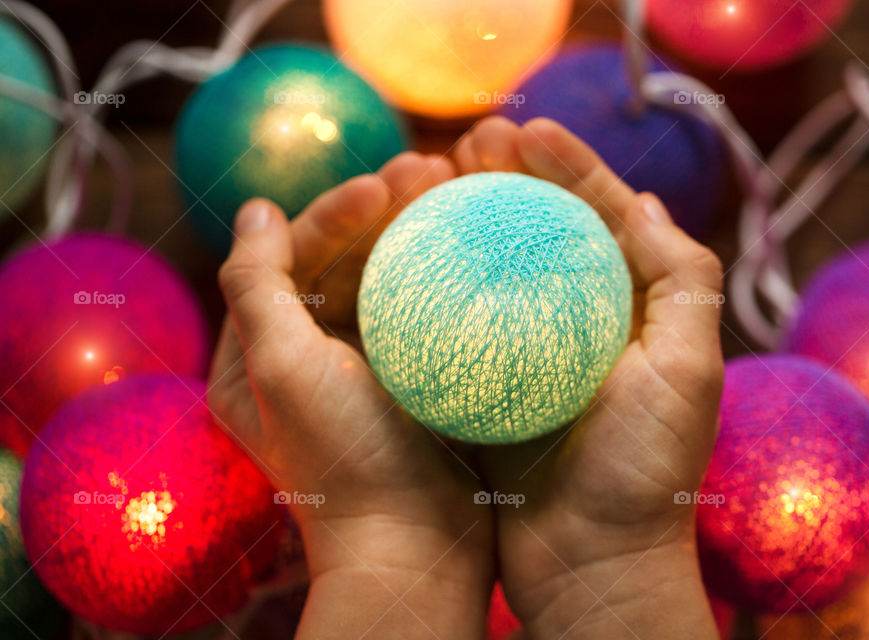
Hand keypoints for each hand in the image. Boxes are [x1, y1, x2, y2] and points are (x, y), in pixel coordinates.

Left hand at [208, 152, 493, 639]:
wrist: (413, 548)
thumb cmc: (345, 460)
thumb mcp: (282, 369)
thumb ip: (256, 285)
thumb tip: (254, 209)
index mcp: (260, 352)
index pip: (293, 259)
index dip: (333, 214)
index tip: (384, 187)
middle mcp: (308, 354)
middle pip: (343, 261)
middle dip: (384, 212)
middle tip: (434, 169)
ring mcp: (364, 367)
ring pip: (387, 279)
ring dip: (418, 232)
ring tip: (460, 188)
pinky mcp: (413, 378)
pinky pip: (424, 309)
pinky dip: (444, 274)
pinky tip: (478, 244)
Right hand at [455, 117, 724, 638]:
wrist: (590, 567)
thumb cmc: (645, 473)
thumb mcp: (690, 371)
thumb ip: (683, 281)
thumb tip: (643, 202)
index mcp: (632, 312)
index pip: (601, 217)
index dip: (568, 166)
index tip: (523, 130)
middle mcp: (581, 326)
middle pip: (542, 233)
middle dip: (509, 179)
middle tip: (468, 145)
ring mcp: (531, 357)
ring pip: (493, 271)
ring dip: (465, 222)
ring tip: (430, 181)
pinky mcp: (487, 389)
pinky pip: (457, 324)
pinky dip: (435, 286)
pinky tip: (405, 255)